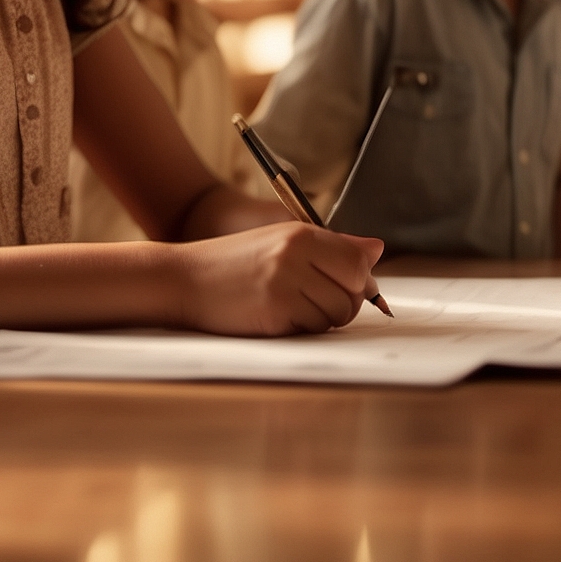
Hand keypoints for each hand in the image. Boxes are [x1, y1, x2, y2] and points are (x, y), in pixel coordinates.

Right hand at [174, 223, 384, 335]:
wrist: (183, 278)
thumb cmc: (234, 262)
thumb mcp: (282, 242)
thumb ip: (333, 246)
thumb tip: (377, 249)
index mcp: (302, 233)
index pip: (358, 260)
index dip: (359, 281)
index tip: (346, 288)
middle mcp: (297, 254)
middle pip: (354, 290)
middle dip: (345, 303)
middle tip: (317, 302)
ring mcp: (286, 283)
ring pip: (337, 313)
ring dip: (323, 318)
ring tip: (294, 307)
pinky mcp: (274, 311)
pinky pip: (312, 328)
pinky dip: (302, 328)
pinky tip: (278, 316)